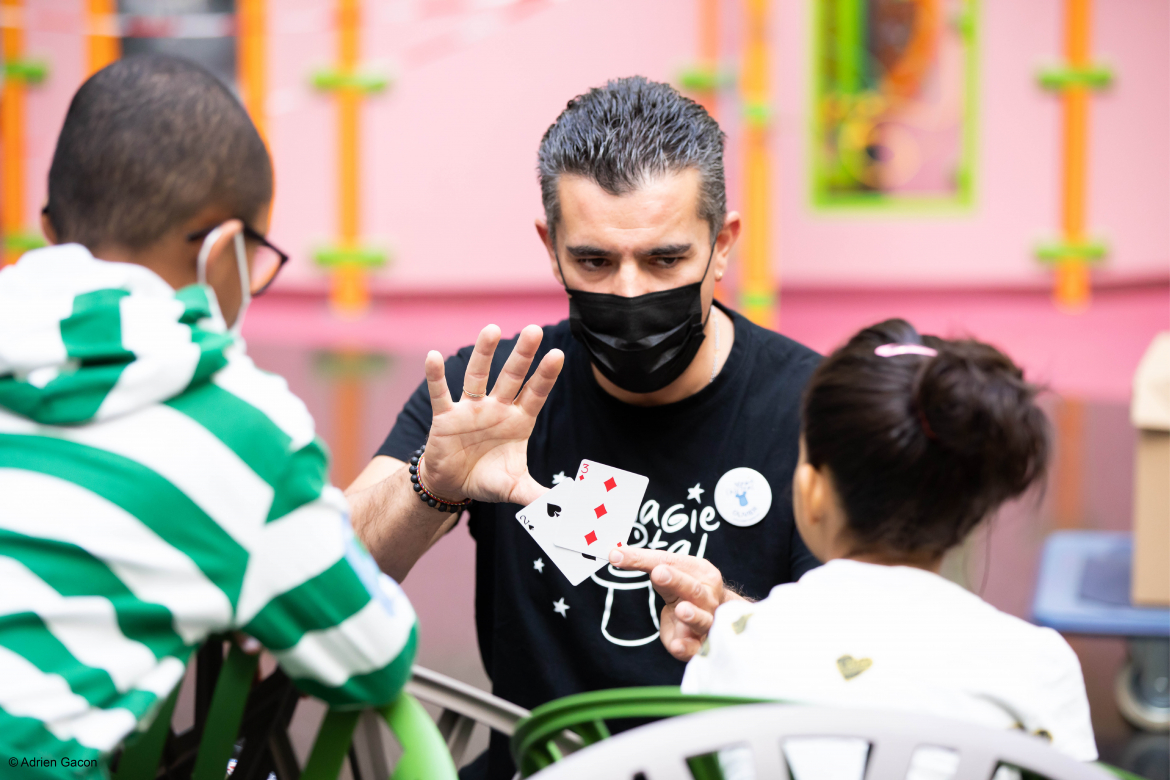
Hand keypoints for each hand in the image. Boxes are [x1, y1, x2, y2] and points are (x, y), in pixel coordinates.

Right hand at [420, 324, 563, 507]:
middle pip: (511, 377)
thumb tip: (567, 505)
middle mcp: (497, 408)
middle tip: (534, 330)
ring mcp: (471, 409)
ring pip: (478, 376)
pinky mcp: (446, 416)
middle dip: (522, 355)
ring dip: (483, 353)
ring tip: (491, 329)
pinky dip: (436, 376)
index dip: (545, 376)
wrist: (453, 485)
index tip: (557, 354)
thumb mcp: (515, 488)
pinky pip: (440, 393)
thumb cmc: (488, 480)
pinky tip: (434, 356)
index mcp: (519, 421)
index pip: (536, 394)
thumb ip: (539, 494)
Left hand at [608, 547, 744, 661]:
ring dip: (692, 615)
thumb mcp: (666, 571)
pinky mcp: (698, 645)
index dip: (660, 565)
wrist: (712, 615)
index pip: (678, 565)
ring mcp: (707, 622)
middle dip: (677, 582)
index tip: (645, 564)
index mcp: (702, 574)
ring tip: (681, 610)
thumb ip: (641, 561)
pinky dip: (687, 647)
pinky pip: (696, 647)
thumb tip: (613, 554)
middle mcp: (708, 598)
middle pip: (693, 589)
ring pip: (702, 619)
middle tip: (658, 574)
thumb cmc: (684, 587)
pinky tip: (677, 646)